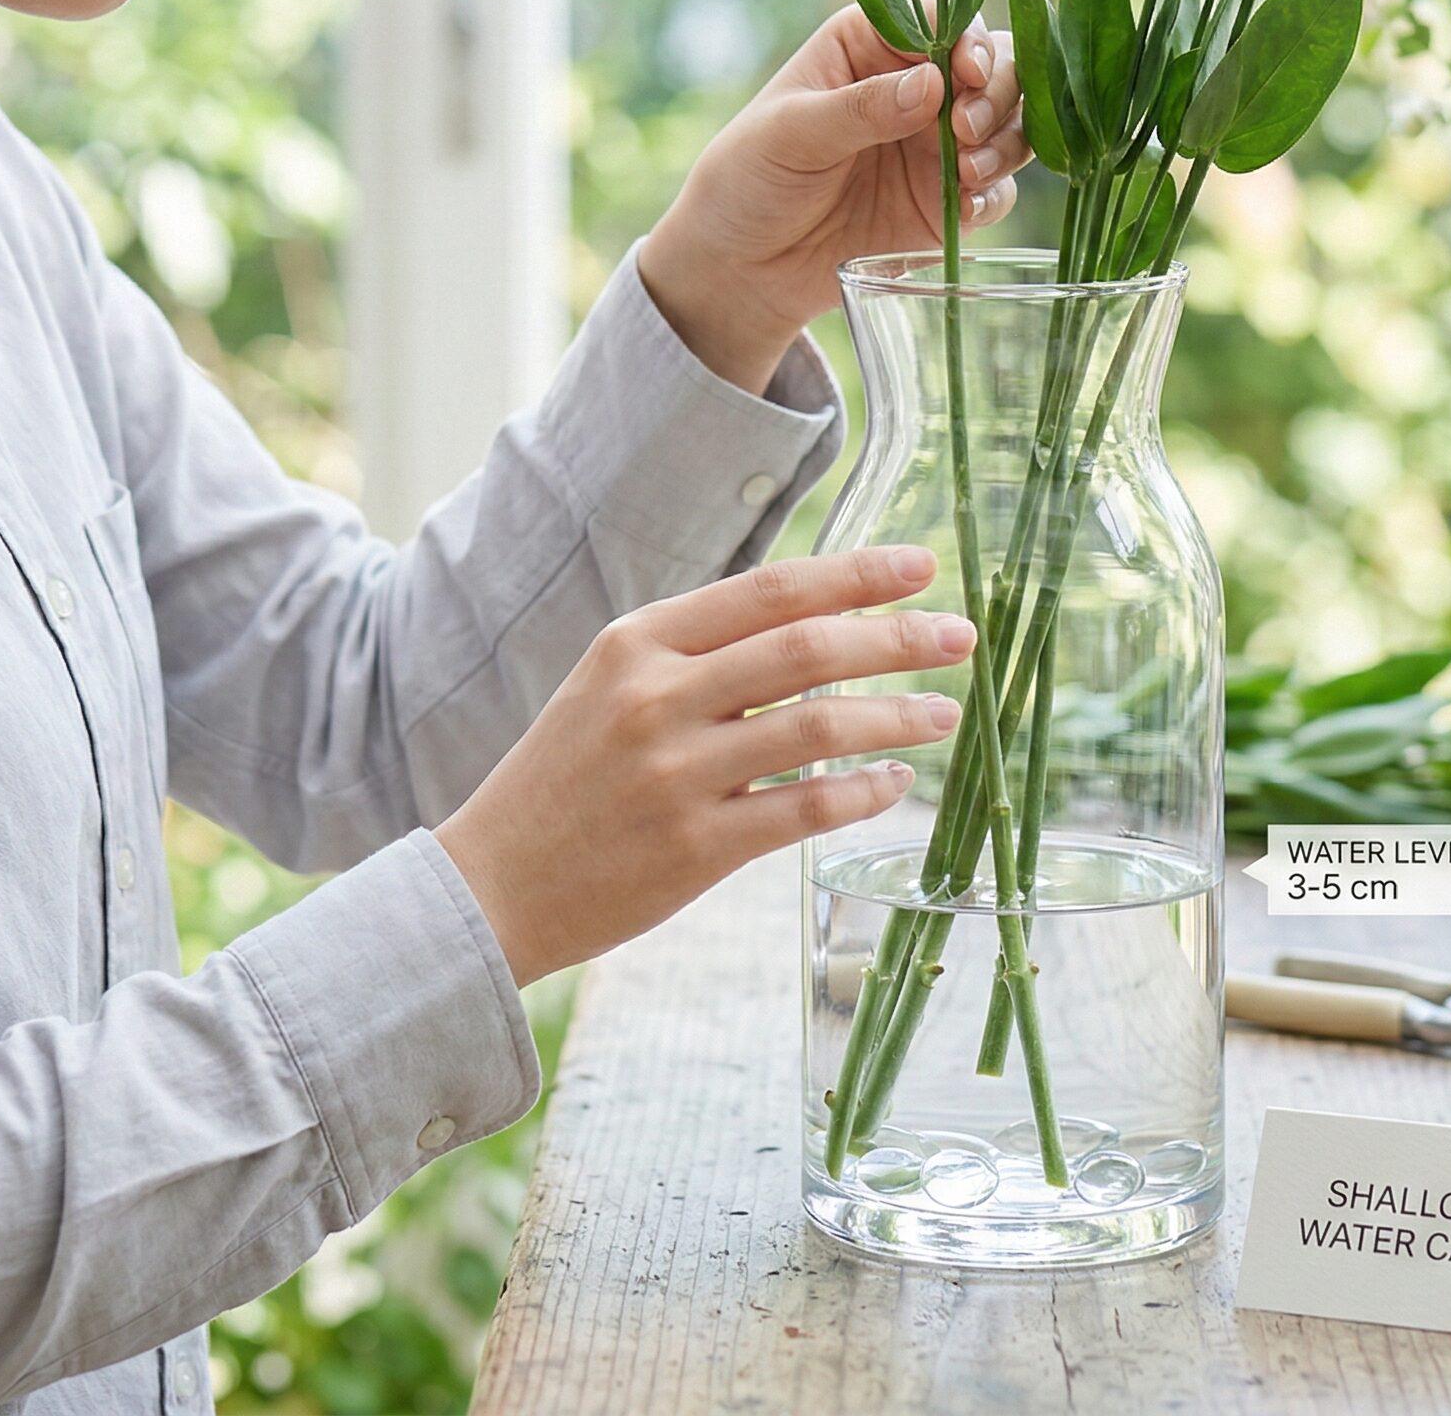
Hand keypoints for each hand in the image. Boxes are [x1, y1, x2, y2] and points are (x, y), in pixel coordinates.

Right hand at [434, 545, 975, 986]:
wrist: (490, 884)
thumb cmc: (566, 779)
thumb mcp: (611, 686)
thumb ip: (698, 653)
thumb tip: (817, 623)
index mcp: (638, 642)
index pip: (769, 589)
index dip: (855, 574)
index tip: (921, 566)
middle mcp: (656, 696)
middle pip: (806, 647)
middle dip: (898, 637)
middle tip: (960, 635)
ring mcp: (675, 773)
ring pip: (817, 726)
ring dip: (896, 716)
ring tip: (944, 713)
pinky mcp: (693, 849)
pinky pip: (804, 809)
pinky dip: (862, 791)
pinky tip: (896, 783)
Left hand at [639, 0, 1030, 391]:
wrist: (742, 266)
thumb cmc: (748, 178)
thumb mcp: (792, 134)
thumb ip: (861, 108)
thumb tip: (933, 84)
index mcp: (871, 45)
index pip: (942, 20)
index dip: (969, 39)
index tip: (968, 73)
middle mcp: (915, 87)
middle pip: (994, 67)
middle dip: (997, 93)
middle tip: (965, 129)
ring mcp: (935, 145)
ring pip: (1008, 124)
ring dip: (1006, 141)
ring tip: (969, 170)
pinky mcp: (946, 202)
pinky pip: (997, 190)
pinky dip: (996, 193)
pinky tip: (968, 207)